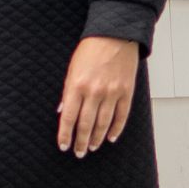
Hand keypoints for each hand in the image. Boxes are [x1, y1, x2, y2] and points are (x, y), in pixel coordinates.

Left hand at [57, 36, 139, 156]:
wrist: (116, 35)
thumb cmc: (91, 50)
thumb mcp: (72, 68)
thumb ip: (68, 92)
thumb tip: (62, 112)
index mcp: (77, 85)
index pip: (68, 117)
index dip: (65, 134)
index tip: (63, 145)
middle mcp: (94, 92)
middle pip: (86, 124)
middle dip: (81, 142)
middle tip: (78, 152)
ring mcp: (112, 93)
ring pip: (103, 124)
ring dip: (97, 138)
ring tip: (92, 147)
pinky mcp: (126, 92)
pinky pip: (121, 116)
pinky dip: (115, 129)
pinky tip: (110, 137)